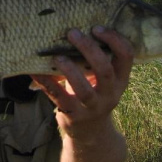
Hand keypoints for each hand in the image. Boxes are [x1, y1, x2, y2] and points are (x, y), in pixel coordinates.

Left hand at [31, 25, 133, 142]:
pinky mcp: (73, 115)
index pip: (127, 56)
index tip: (97, 27)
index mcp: (120, 79)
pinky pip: (58, 97)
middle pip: (104, 70)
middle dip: (89, 49)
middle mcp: (110, 93)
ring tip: (57, 57)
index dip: (114, 40)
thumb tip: (74, 28)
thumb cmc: (94, 95)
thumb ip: (95, 60)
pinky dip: (45, 82)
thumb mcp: (103, 81)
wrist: (90, 134)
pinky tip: (34, 71)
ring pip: (83, 89)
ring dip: (70, 70)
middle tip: (72, 33)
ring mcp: (92, 107)